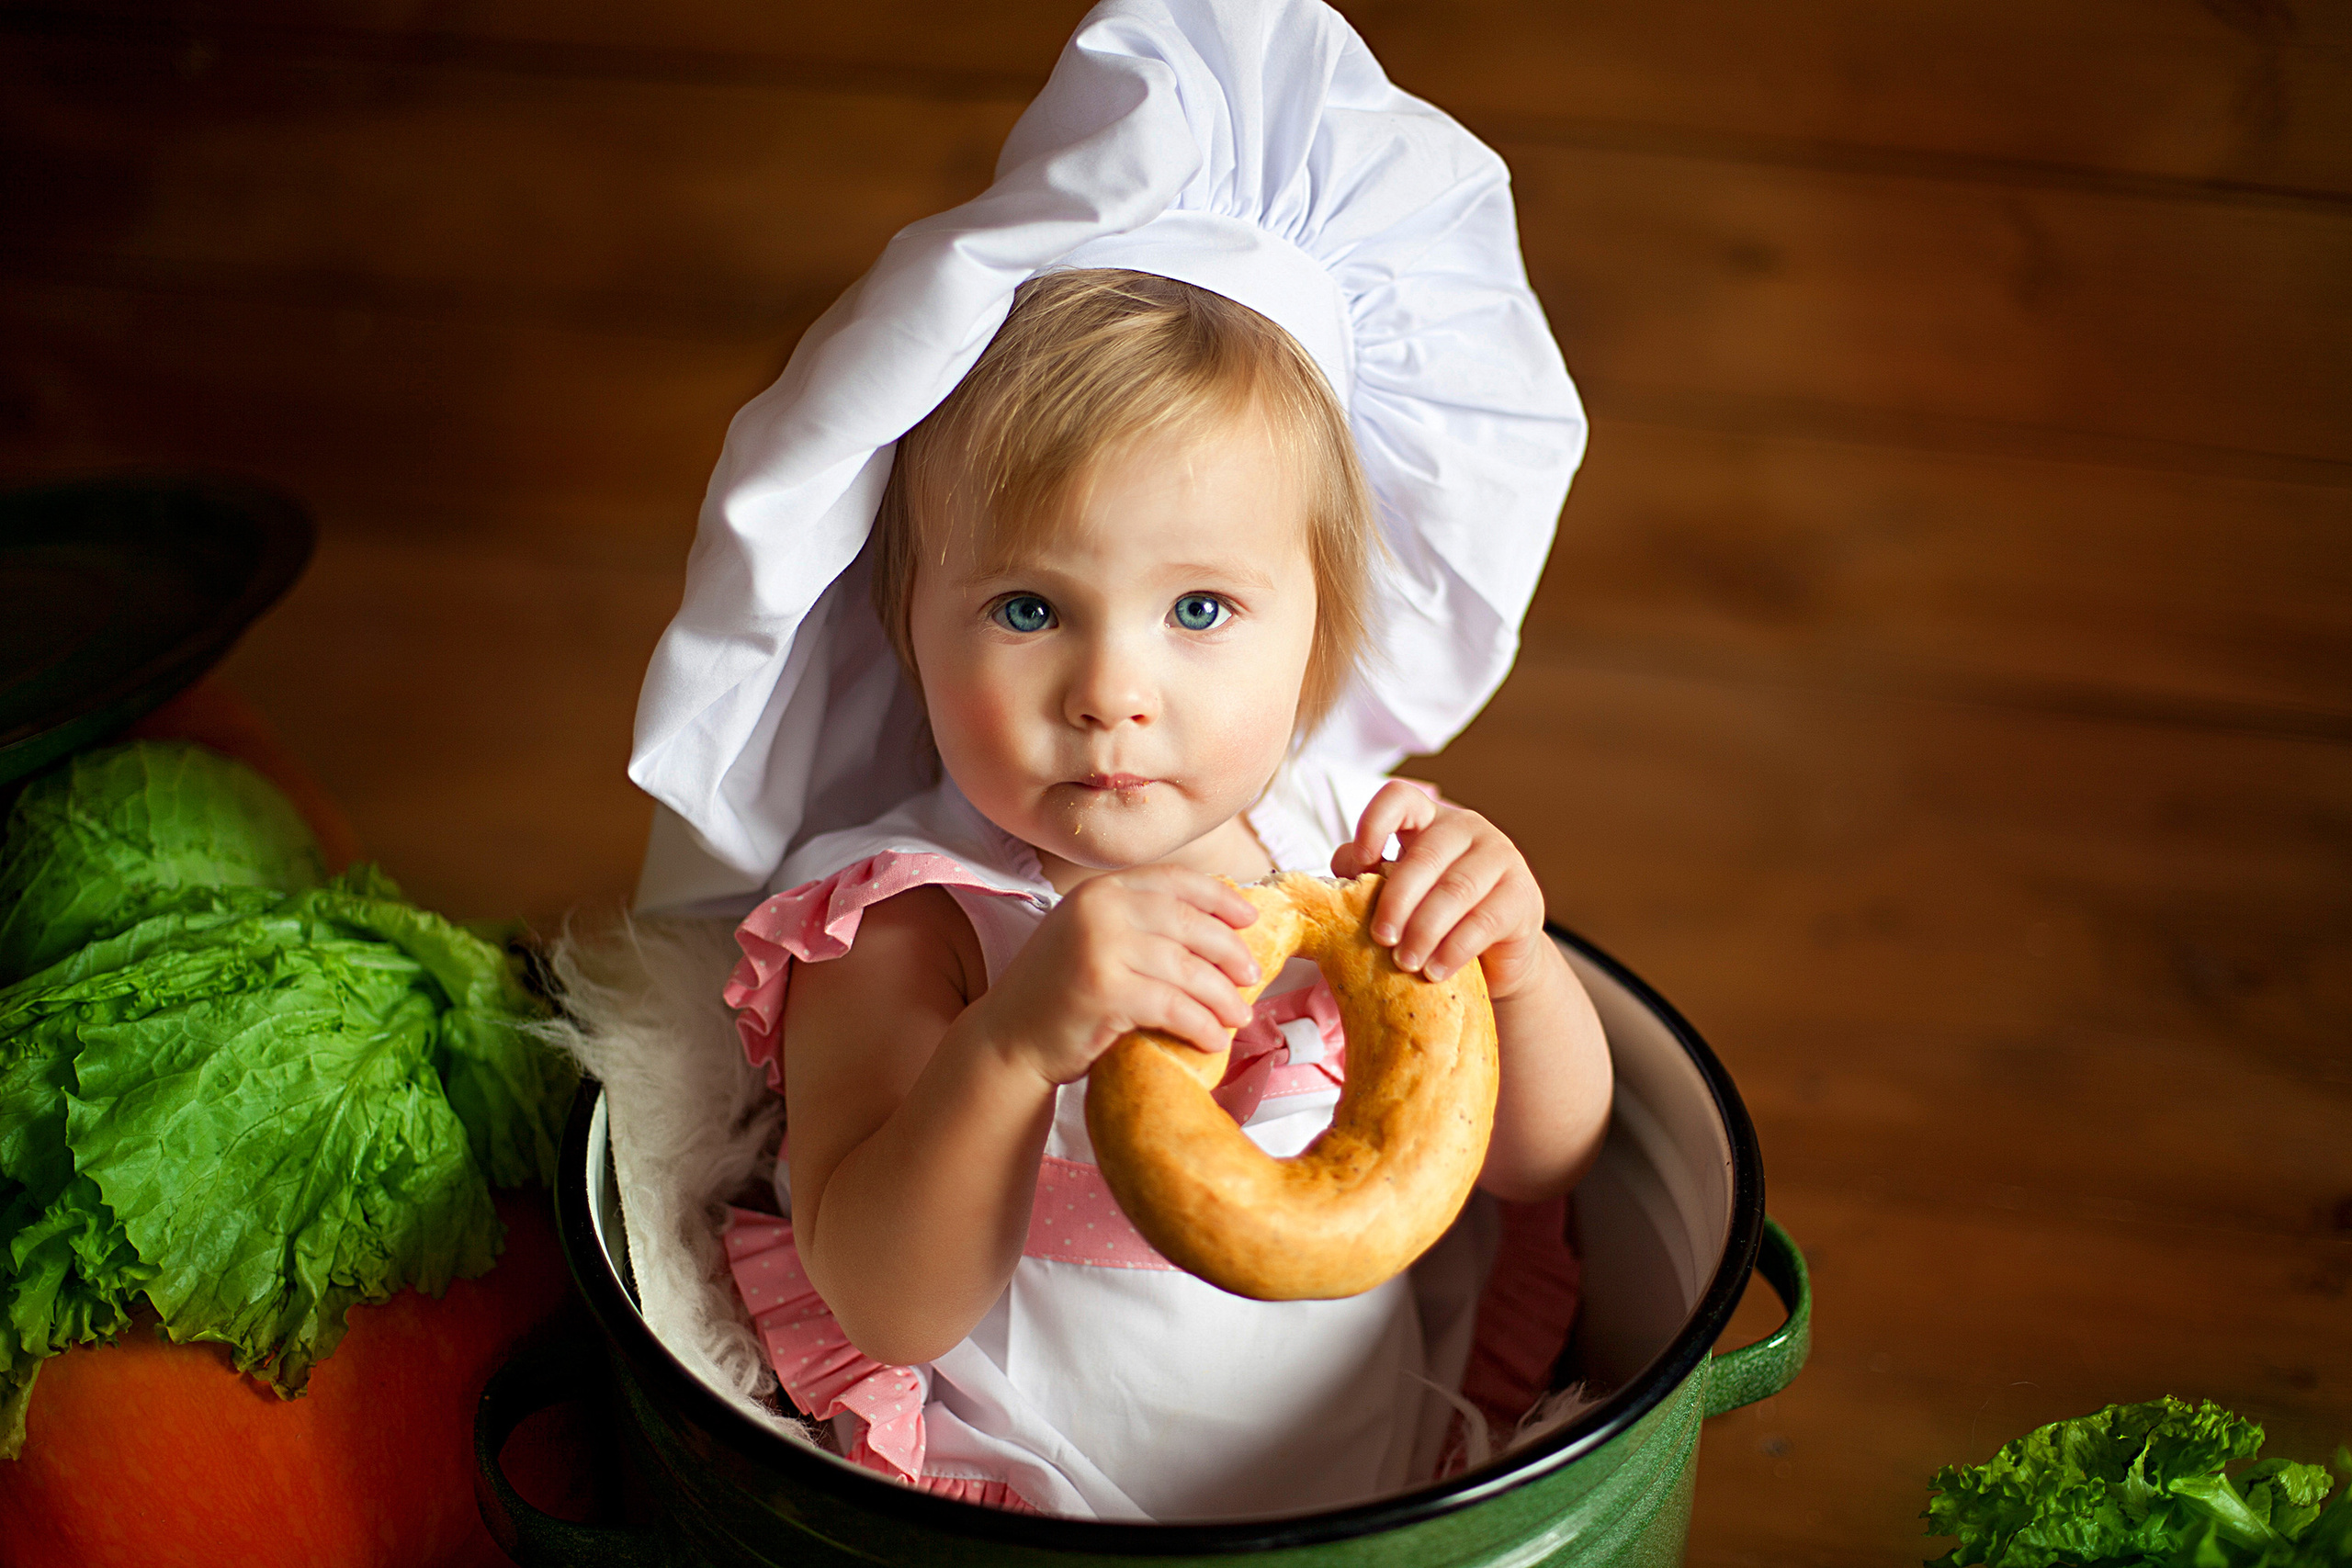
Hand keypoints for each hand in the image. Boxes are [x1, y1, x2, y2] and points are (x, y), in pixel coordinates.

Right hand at [969, 866, 1260, 1085]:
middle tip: (1253, 975)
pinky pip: (1173, 1005)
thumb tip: (1219, 931)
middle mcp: (1100, 909)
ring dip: (1223, 995)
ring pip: (1187, 968)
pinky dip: (1201, 1024)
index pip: (1175, 881)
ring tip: (1241, 1016)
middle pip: (1189, 923)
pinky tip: (1214, 1039)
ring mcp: (1100, 947)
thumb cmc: (1060, 994)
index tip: (1249, 918)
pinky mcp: (1104, 991)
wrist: (1009, 1038)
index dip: (1220, 898)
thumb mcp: (1093, 938)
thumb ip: (1138, 924)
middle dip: (1230, 951)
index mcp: (1100, 890)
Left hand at [1333, 782, 1551, 1001]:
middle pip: (1425, 856)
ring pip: (1455, 891)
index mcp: (1429, 820)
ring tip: (1406, 962)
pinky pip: (1483, 922)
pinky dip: (1453, 950)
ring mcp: (1501, 858)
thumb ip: (1369, 876)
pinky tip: (1435, 971)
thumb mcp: (1399, 894)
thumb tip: (1345, 867)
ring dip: (1424, 931)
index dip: (1375, 823)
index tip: (1361, 863)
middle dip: (1397, 901)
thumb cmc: (1437, 921)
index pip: (1400, 799)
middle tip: (1381, 938)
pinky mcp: (1522, 896)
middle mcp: (1467, 829)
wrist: (1495, 959)